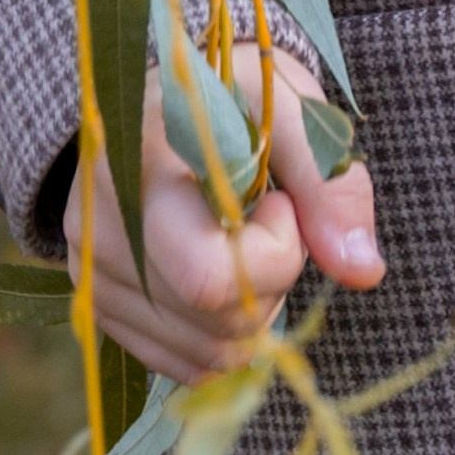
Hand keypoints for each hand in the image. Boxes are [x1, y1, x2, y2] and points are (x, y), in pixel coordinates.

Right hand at [70, 50, 382, 383]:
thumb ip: (327, 183)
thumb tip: (364, 271)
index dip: (274, 250)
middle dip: (272, 280)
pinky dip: (221, 332)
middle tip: (266, 218)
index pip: (208, 273)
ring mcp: (91, 272)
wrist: (166, 93)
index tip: (279, 198)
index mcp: (137, 159)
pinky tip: (221, 268)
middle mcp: (98, 223)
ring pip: (206, 354)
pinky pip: (184, 364)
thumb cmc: (232, 90)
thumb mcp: (288, 107)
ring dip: (252, 309)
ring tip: (241, 238)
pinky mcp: (98, 306)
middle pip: (215, 320)